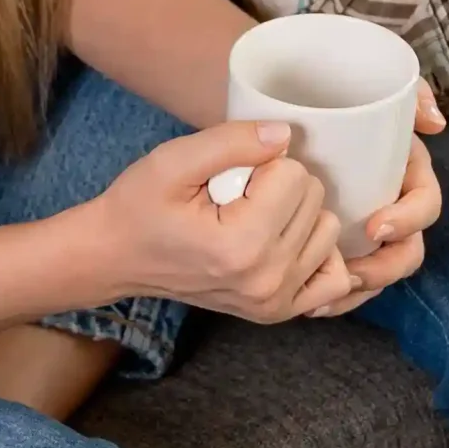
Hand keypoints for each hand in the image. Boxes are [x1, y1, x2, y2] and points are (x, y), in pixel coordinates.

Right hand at [98, 121, 352, 321]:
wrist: (115, 258)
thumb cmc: (139, 207)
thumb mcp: (173, 161)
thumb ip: (233, 142)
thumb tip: (285, 135)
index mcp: (242, 246)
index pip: (295, 175)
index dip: (263, 164)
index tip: (231, 178)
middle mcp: (266, 281)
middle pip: (316, 200)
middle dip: (282, 186)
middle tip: (238, 197)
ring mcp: (274, 302)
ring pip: (328, 230)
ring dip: (299, 215)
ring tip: (254, 218)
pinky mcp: (277, 312)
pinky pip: (332, 278)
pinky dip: (316, 253)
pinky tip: (283, 242)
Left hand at [307, 84, 445, 316]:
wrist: (272, 98)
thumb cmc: (325, 90)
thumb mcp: (367, 83)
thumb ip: (410, 92)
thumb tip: (436, 123)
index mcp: (405, 171)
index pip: (426, 204)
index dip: (409, 219)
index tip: (375, 225)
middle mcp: (391, 202)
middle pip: (407, 250)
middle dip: (385, 268)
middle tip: (352, 273)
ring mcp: (365, 227)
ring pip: (377, 272)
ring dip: (358, 290)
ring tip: (325, 298)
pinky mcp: (338, 242)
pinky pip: (345, 279)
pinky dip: (334, 296)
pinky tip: (309, 304)